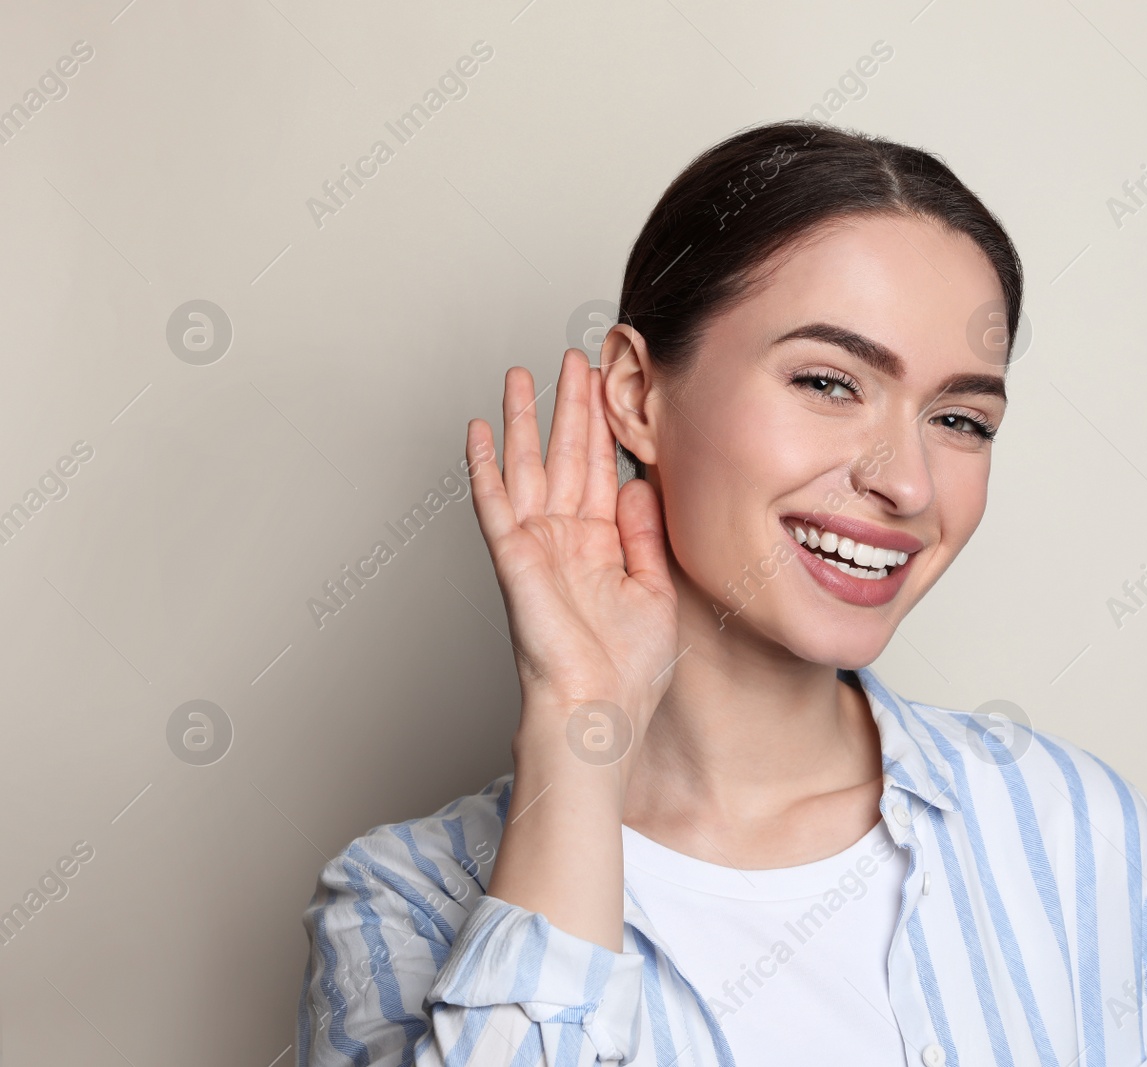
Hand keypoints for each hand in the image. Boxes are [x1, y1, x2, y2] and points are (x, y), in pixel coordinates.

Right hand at [465, 350, 678, 759]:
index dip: (604, 426)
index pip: (601, 470)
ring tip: (522, 374)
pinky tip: (480, 428)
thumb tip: (638, 484)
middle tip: (575, 357)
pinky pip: (494, 502)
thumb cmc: (628, 671)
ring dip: (523, 420)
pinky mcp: (514, 557)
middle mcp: (566, 539)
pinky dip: (485, 464)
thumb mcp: (654, 590)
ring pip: (527, 466)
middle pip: (565, 455)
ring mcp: (536, 545)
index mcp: (601, 546)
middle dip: (571, 406)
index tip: (611, 384)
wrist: (599, 711)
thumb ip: (645, 534)